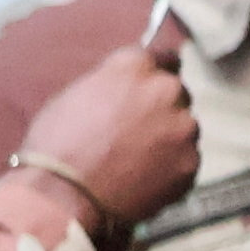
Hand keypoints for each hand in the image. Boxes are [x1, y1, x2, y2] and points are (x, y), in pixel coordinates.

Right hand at [17, 18, 198, 239]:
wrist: (65, 193)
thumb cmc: (58, 142)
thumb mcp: (76, 94)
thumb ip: (112, 84)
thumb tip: (127, 88)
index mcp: (135, 67)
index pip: (162, 57)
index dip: (157, 71)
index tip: (154, 82)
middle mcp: (166, 90)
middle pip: (175, 93)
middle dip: (162, 106)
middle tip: (139, 129)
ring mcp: (184, 128)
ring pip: (183, 127)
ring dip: (169, 137)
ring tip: (138, 159)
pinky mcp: (191, 162)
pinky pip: (185, 159)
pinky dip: (171, 167)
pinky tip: (145, 178)